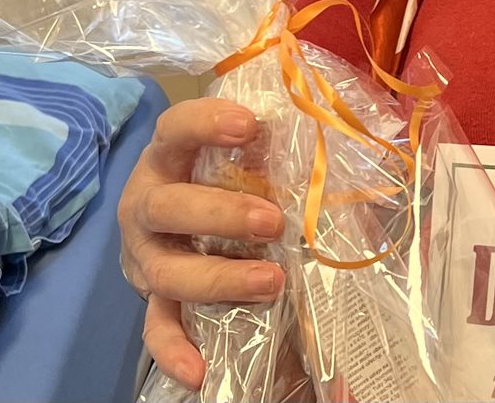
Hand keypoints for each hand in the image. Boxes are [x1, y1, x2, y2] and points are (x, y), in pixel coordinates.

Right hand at [117, 98, 288, 390]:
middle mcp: (146, 205)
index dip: (205, 123)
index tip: (249, 126)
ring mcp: (145, 257)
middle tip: (273, 222)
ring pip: (166, 271)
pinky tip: (199, 371)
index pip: (174, 129)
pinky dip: (176, 351)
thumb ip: (277, 153)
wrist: (187, 227)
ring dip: (218, 278)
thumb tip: (348, 149)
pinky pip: (156, 329)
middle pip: (166, 206)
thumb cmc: (228, 182)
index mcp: (168, 159)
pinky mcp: (151, 301)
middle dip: (220, 214)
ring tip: (271, 281)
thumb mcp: (246, 162)